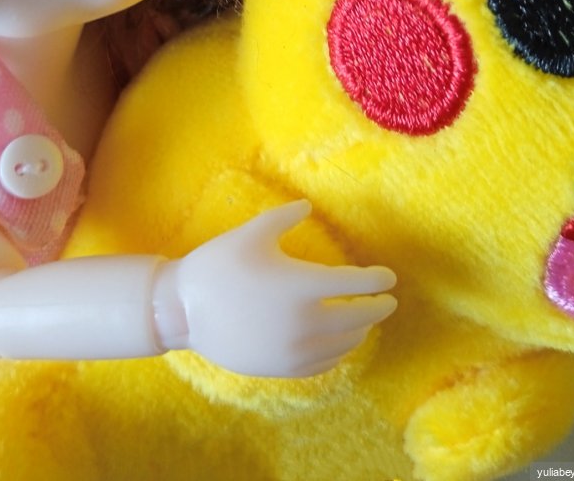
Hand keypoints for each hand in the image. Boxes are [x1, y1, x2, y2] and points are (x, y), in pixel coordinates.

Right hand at [152, 200, 396, 376]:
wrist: (184, 311)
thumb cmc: (218, 266)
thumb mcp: (252, 232)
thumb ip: (285, 217)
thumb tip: (308, 206)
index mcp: (301, 284)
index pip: (353, 283)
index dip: (376, 280)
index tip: (389, 277)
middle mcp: (305, 321)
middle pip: (357, 317)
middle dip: (377, 308)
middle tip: (387, 302)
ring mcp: (294, 349)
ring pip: (343, 343)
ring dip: (359, 330)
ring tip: (363, 321)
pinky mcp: (282, 368)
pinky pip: (323, 363)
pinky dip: (339, 352)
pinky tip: (339, 343)